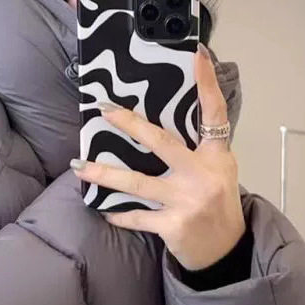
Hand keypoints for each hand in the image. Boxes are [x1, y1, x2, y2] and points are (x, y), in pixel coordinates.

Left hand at [71, 49, 244, 271]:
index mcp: (217, 155)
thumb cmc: (218, 203)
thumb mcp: (219, 170)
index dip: (207, 83)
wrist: (225, 250)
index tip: (197, 54)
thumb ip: (198, 147)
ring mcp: (187, 201)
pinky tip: (101, 209)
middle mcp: (203, 175)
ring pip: (137, 183)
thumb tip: (158, 123)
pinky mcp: (173, 225)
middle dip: (130, 125)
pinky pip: (137, 216)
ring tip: (80, 167)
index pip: (214, 112)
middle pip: (162, 143)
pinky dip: (119, 214)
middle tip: (104, 110)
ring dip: (105, 175)